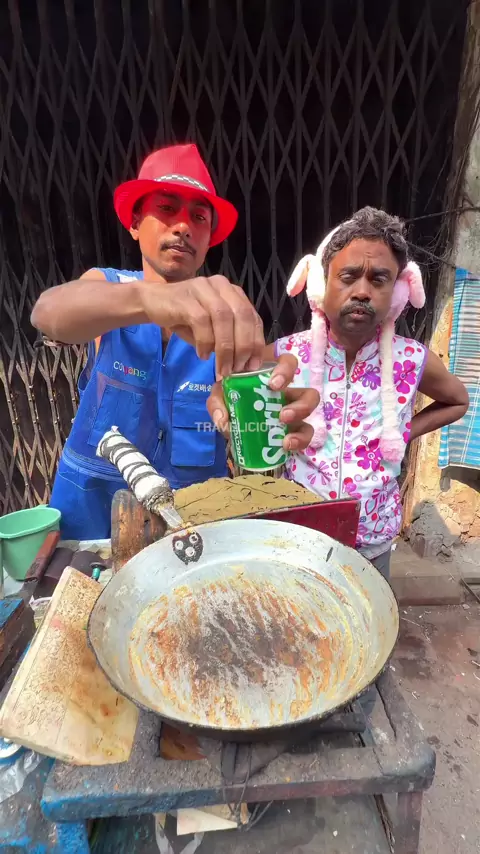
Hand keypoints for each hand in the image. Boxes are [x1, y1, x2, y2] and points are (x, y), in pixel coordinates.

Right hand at [141, 275, 264, 379]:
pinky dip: (205, 342)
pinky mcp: (187, 298)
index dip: (256, 342)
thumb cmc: (185, 318)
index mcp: (232, 292)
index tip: (253, 364)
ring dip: (225, 348)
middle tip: (238, 369)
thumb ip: (228, 338)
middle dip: (243, 346)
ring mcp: (204, 289)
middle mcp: (221, 286)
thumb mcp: (212, 328)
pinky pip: (201, 322)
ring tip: (222, 368)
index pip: (252, 316)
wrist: (152, 302)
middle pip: (242, 316)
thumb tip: (244, 364)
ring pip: (223, 319)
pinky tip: (202, 355)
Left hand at [206, 353, 319, 451]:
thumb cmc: (230, 398)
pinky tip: (286, 446)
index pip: (288, 363)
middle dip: (301, 405)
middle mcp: (287, 393)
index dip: (286, 371)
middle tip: (282, 416)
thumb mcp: (220, 395)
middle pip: (309, 393)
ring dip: (301, 427)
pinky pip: (304, 435)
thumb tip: (224, 420)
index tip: (273, 385)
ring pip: (310, 416)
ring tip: (286, 436)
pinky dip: (299, 441)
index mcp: (271, 376)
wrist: (229, 420)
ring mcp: (293, 413)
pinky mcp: (293, 431)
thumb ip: (218, 403)